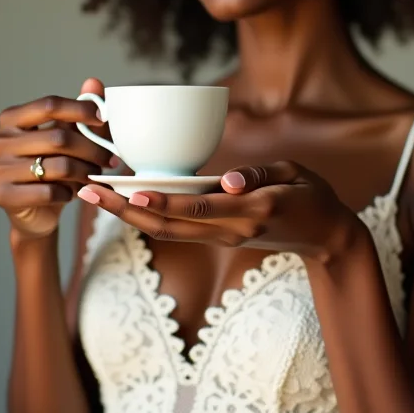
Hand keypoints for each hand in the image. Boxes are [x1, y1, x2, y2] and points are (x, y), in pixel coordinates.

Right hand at [0, 77, 115, 242]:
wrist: (37, 209)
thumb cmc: (54, 165)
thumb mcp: (70, 136)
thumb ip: (81, 111)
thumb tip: (94, 82)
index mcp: (12, 118)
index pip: (50, 105)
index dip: (80, 110)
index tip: (103, 118)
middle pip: (59, 137)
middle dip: (93, 149)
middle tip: (112, 159)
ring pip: (59, 166)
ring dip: (86, 172)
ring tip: (96, 176)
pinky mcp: (3, 196)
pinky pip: (49, 192)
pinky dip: (69, 193)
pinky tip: (74, 193)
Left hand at [78, 161, 361, 260]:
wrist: (326, 236)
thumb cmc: (312, 197)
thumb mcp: (295, 175)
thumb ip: (261, 175)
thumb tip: (230, 181)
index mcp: (249, 211)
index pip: (196, 208)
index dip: (161, 201)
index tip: (128, 191)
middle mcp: (230, 229)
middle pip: (168, 226)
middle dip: (125, 211)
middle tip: (86, 191)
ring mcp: (223, 236)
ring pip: (167, 232)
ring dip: (128, 217)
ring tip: (95, 197)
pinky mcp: (220, 236)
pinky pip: (179, 230)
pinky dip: (150, 217)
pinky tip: (128, 202)